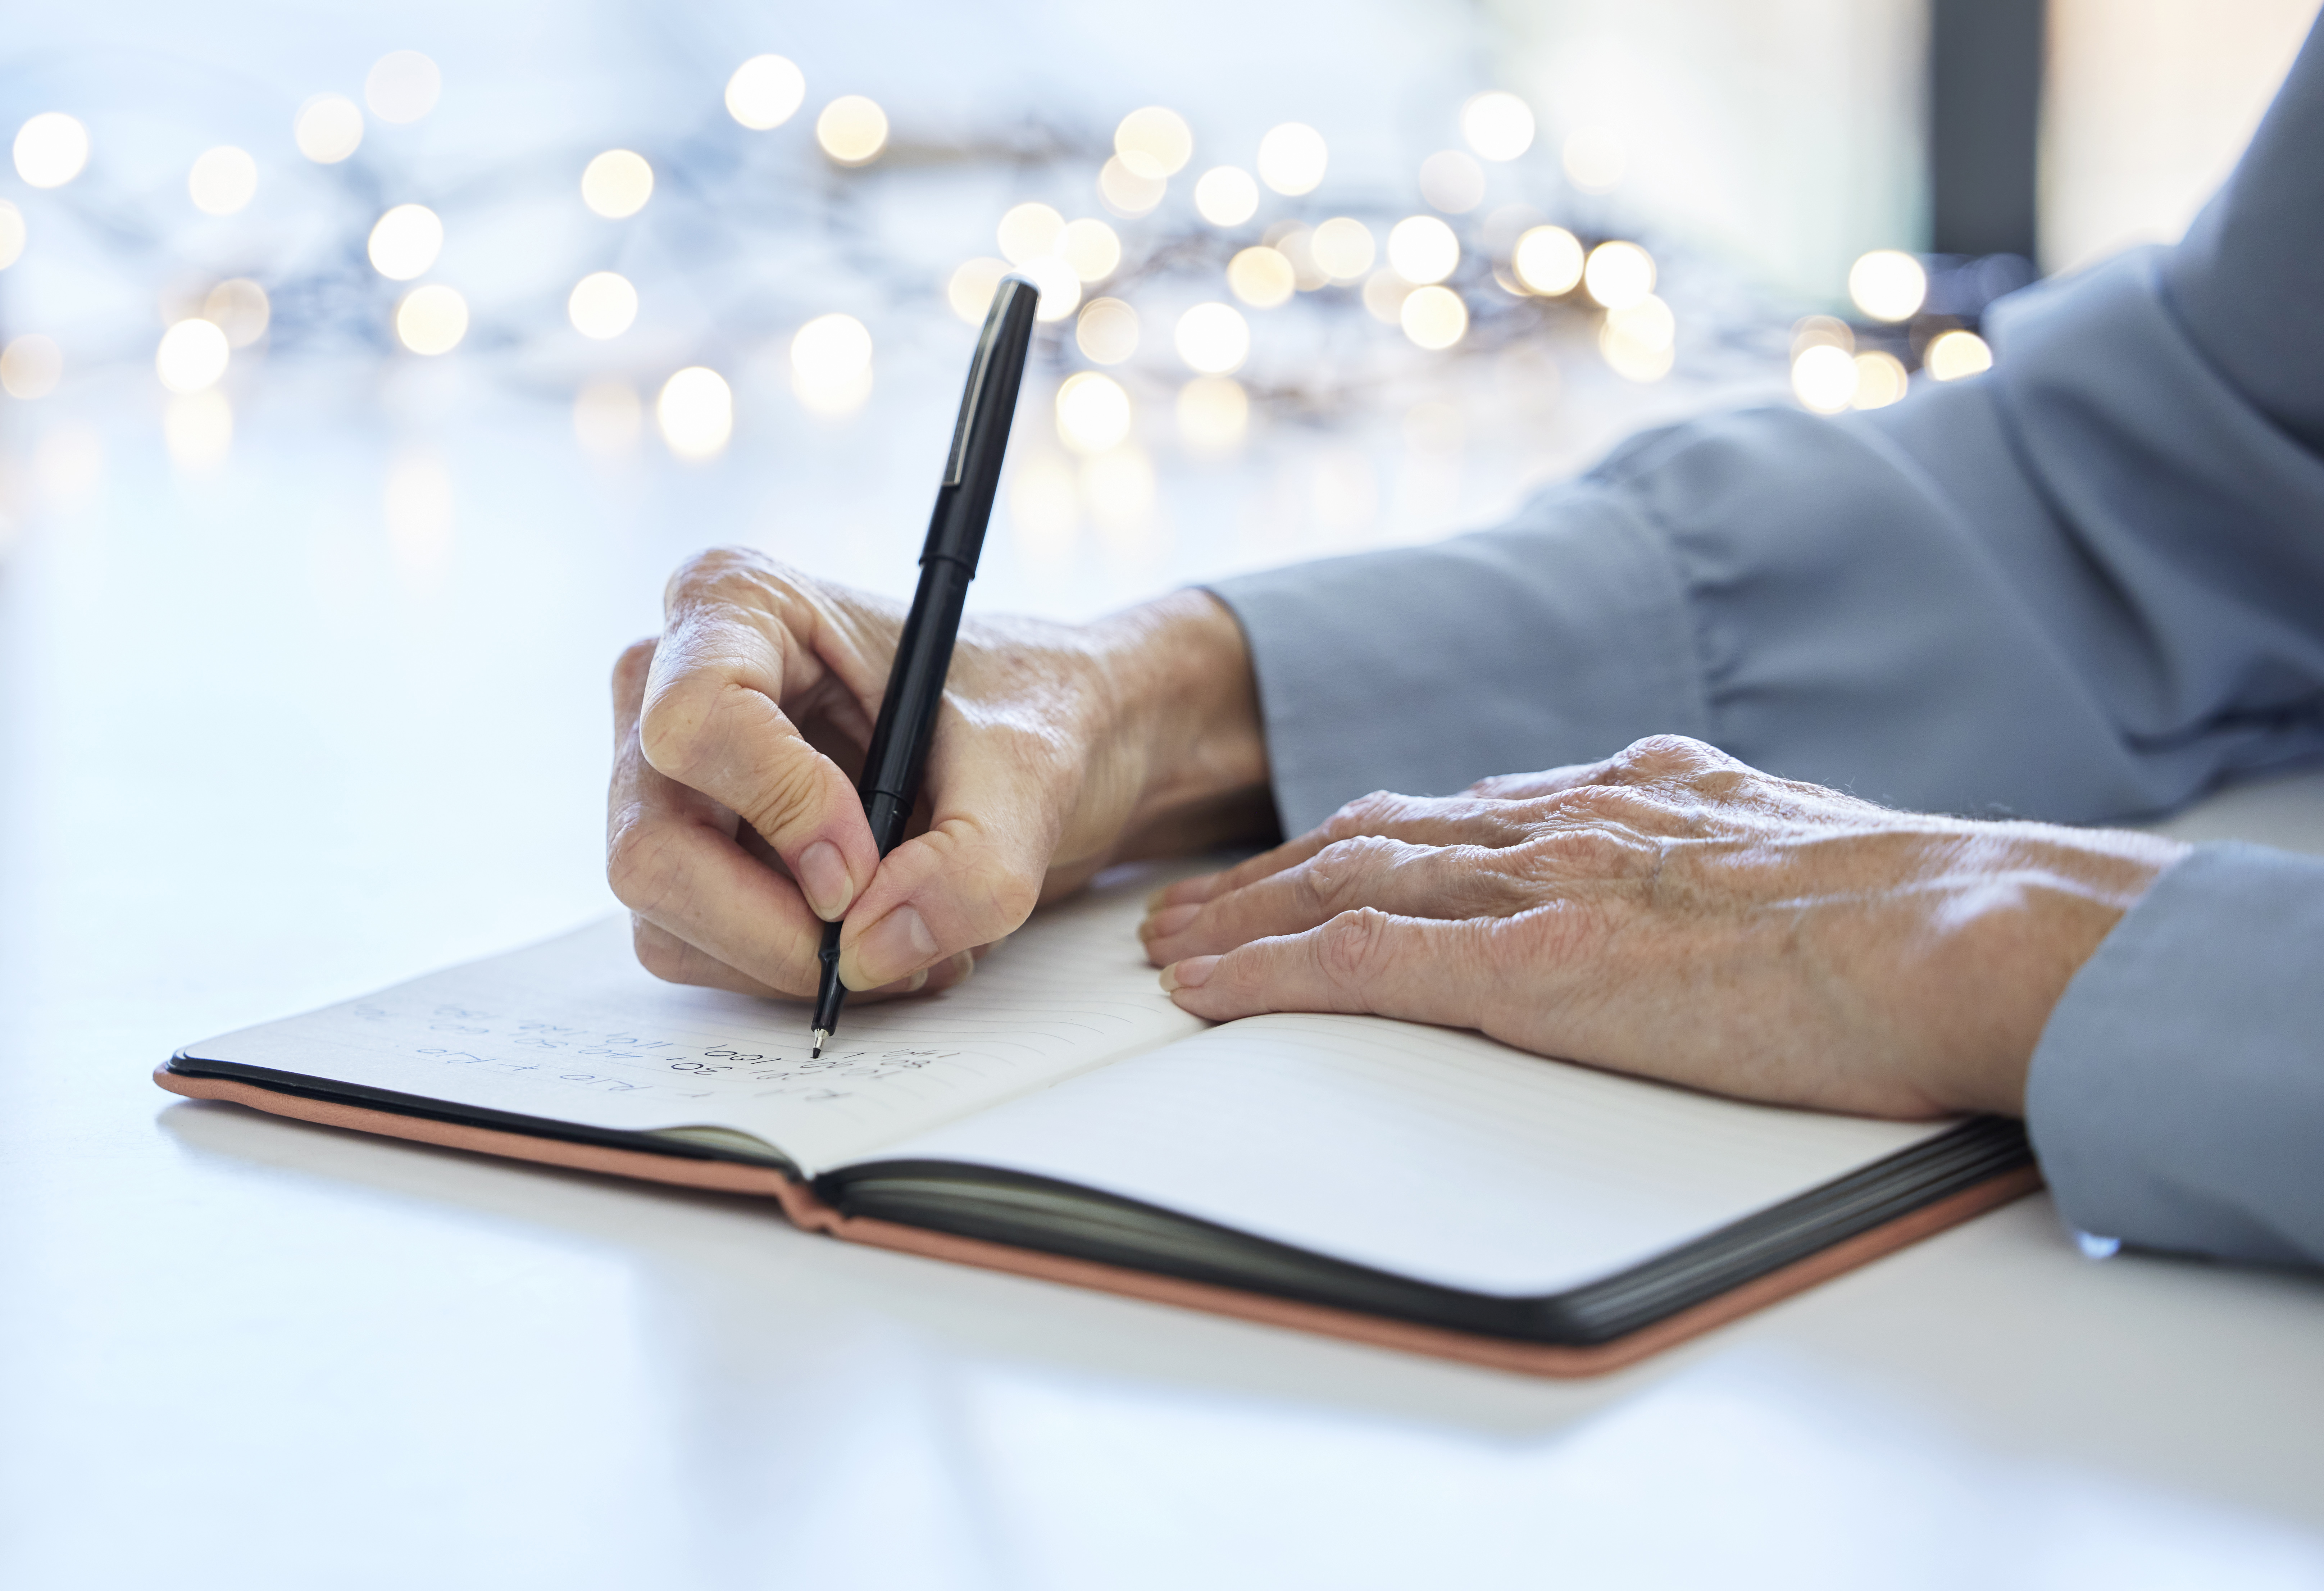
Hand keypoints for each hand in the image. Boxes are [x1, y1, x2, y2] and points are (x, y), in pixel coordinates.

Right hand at [608, 548, 1269, 999]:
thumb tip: (870, 953)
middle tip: (885, 937)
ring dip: (794, 960)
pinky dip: (786, 972)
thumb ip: (971, 868)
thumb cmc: (1026, 709)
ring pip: (666, 920)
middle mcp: (670, 686)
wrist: (1045, 739)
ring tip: (909, 938)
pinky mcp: (687, 857)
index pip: (694, 721)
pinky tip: (875, 937)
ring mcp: (666, 781)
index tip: (864, 863)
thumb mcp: (1031, 774)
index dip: (779, 808)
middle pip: (654, 847)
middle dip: (777, 925)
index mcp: (739, 605)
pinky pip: (695, 951)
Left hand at [1142, 735, 2188, 1117]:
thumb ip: (1716, 849)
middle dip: (1276, 871)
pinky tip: (1210, 990)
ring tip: (1170, 947)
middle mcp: (1569, 821)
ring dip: (1244, 919)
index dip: (1369, 841)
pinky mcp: (1534, 964)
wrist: (1958, 930)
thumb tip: (1696, 865)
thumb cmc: (1912, 915)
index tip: (1314, 860)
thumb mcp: (1793, 848)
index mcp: (1634, 796)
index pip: (1464, 814)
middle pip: (1378, 839)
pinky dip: (1272, 973)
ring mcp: (1544, 886)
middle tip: (1199, 902)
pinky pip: (1362, 963)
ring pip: (1346, 888)